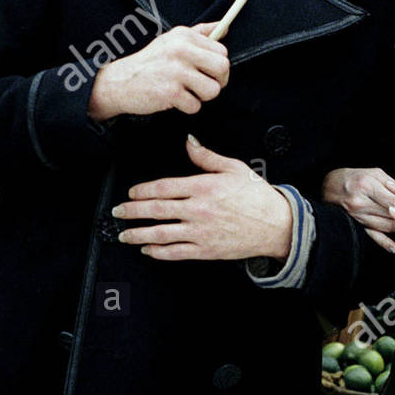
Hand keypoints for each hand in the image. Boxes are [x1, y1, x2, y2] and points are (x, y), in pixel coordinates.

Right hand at [87, 22, 228, 121]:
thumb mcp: (172, 39)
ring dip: (203, 96)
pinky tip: (174, 99)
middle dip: (218, 81)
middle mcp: (181, 50)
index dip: (219, 65)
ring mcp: (176, 71)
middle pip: (223, 68)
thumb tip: (224, 27)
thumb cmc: (150, 62)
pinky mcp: (171, 92)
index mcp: (184, 36)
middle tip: (204, 84)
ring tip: (188, 92)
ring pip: (213, 90)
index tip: (209, 71)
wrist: (120, 81)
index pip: (221, 51)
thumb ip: (200, 33)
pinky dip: (187, 107)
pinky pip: (195, 106)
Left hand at [113, 136, 292, 261]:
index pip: (164, 187)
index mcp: (203, 187)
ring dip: (139, 235)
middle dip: (132, 212)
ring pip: (161, 234)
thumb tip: (189, 141)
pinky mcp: (206, 250)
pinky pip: (176, 252)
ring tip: (124, 234)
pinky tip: (148, 250)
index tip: (131, 192)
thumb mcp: (234, 168)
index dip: (143, 190)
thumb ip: (206, 156)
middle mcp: (199, 210)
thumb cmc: (257, 195)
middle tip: (118, 212)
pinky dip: (159, 252)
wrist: (277, 225)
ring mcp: (201, 232)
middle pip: (156, 210)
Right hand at [321, 167, 394, 253]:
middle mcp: (360, 201)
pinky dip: (384, 242)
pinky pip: (371, 235)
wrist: (328, 184)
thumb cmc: (354, 176)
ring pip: (384, 225)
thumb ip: (391, 185)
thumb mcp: (373, 173)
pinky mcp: (354, 223)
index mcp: (367, 185)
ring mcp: (356, 214)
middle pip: (391, 214)